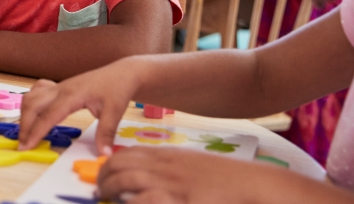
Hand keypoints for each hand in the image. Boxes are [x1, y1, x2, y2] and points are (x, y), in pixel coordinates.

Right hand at [18, 59, 143, 153]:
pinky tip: (33, 113)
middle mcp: (61, 88)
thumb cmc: (117, 89)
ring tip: (26, 132)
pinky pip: (37, 91)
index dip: (36, 131)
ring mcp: (58, 86)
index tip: (27, 146)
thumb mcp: (115, 112)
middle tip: (23, 144)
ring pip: (31, 96)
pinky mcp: (58, 87)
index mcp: (73, 94)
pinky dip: (30, 102)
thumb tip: (103, 154)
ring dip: (24, 114)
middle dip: (24, 125)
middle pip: (32, 104)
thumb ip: (106, 133)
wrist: (121, 73)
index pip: (48, 115)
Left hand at [98, 147, 280, 203]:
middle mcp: (167, 166)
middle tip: (99, 190)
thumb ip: (171, 171)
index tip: (103, 175)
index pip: (129, 153)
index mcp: (170, 157)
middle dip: (103, 176)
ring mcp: (173, 183)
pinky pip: (145, 200)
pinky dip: (133, 202)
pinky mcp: (182, 200)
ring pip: (126, 180)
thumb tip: (147, 184)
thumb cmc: (226, 181)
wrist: (255, 186)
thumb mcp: (194, 168)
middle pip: (121, 164)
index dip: (109, 164)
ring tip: (105, 197)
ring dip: (109, 189)